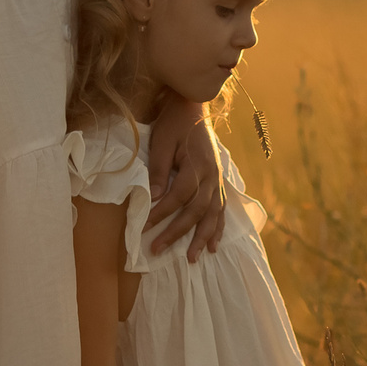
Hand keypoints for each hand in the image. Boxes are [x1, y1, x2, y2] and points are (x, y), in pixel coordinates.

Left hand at [144, 99, 227, 261]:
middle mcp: (212, 175)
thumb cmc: (173, 123)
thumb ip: (159, 170)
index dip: (162, 212)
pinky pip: (222, 209)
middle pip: (196, 210)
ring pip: (213, 214)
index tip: (144, 226)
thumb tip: (154, 198)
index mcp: (197, 163)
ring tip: (192, 258)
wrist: (192, 107)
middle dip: (177, 232)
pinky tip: (214, 245)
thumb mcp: (161, 142)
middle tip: (158, 249)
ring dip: (202, 237)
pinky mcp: (219, 182)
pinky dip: (218, 228)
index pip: (179, 195)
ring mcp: (218, 180)